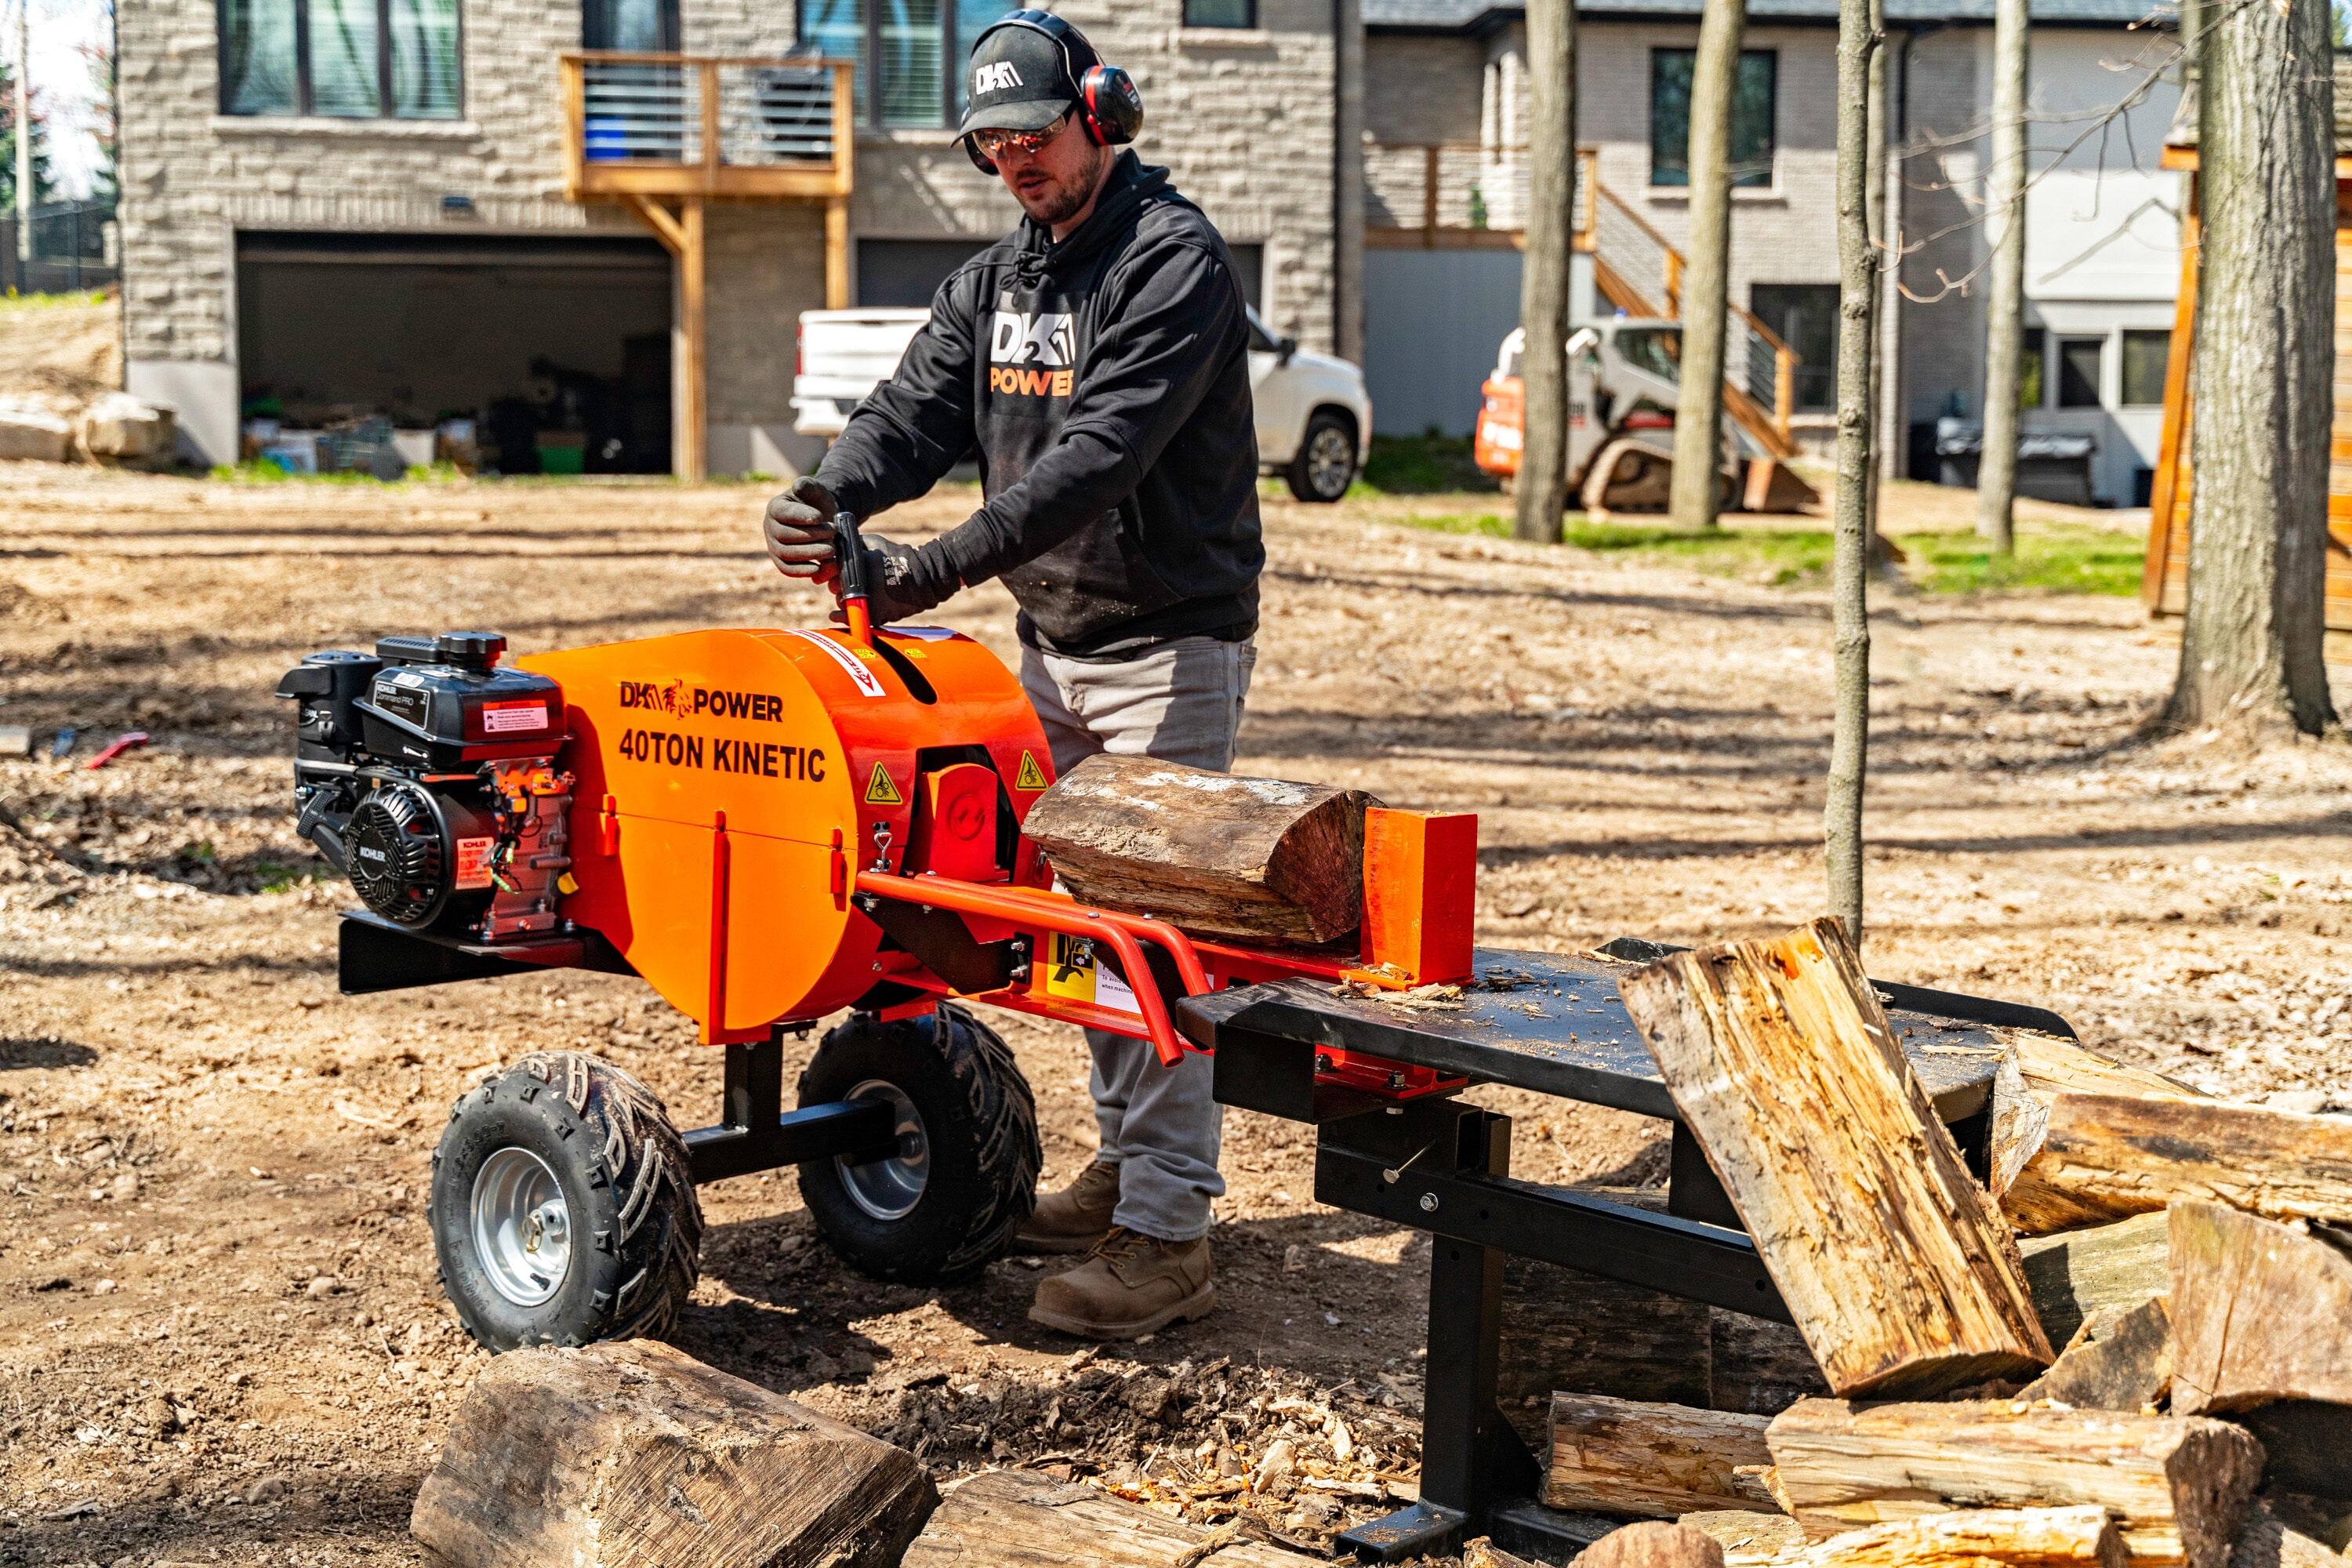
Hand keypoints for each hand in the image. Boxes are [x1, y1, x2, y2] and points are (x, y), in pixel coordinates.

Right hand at [763, 475, 841, 583]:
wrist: (821, 519)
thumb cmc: (816, 502)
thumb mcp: (815, 489)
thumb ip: (808, 485)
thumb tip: (798, 487)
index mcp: (775, 507)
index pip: (783, 513)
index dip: (800, 516)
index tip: (820, 517)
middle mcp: (770, 527)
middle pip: (784, 536)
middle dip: (810, 536)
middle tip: (833, 533)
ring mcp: (773, 545)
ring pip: (786, 554)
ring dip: (809, 553)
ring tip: (832, 549)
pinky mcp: (781, 561)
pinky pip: (787, 569)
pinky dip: (801, 571)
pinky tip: (819, 569)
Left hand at [827, 533, 950, 626]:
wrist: (922, 577)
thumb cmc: (896, 557)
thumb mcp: (873, 542)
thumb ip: (854, 544)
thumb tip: (837, 544)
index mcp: (854, 566)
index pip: (829, 570)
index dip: (827, 572)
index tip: (828, 574)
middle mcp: (856, 585)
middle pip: (834, 588)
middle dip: (836, 586)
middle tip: (842, 585)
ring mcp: (865, 602)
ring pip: (843, 604)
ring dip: (843, 600)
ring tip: (850, 596)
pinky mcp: (873, 616)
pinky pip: (852, 618)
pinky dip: (844, 616)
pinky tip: (836, 615)